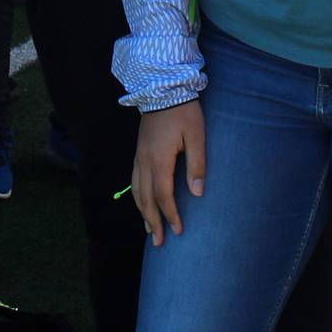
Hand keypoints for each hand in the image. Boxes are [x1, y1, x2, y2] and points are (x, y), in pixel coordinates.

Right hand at [133, 101, 204, 246]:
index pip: (163, 196)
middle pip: (146, 199)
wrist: (162, 89)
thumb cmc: (183, 112)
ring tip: (149, 230)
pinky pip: (134, 181)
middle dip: (153, 222)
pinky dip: (137, 197)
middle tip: (159, 242)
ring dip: (143, 213)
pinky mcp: (138, 152)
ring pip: (137, 192)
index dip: (171, 215)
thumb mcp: (196, 136)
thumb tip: (197, 193)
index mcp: (159, 160)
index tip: (178, 231)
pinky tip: (141, 203)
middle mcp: (145, 162)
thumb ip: (197, 165)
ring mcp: (139, 157)